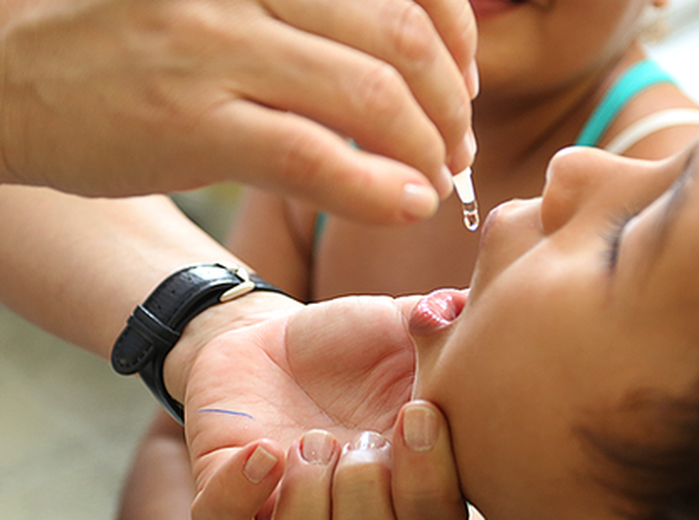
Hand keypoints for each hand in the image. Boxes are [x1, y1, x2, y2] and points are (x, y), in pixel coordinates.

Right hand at [0, 0, 476, 222]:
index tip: (462, 84)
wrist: (15, 79)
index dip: (457, 36)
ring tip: (435, 179)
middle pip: (402, 40)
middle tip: (456, 146)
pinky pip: (311, 153)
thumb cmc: (134, 45)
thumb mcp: (229, 11)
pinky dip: (375, 187)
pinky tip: (405, 203)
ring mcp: (216, 45)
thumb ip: (311, 29)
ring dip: (426, 148)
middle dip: (450, 105)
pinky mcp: (190, 119)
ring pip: (370, 94)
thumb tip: (403, 76)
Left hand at [165, 292, 463, 515]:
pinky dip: (243, 493)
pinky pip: (227, 518)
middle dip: (369, 498)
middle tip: (358, 441)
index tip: (415, 415)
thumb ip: (446, 327)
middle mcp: (353, 500)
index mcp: (405, 471)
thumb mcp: (402, 325)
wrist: (274, 336)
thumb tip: (476, 308)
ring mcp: (289, 501)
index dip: (430, 482)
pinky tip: (264, 451)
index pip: (436, 512)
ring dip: (310, 499)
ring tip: (309, 443)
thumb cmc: (349, 339)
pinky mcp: (228, 488)